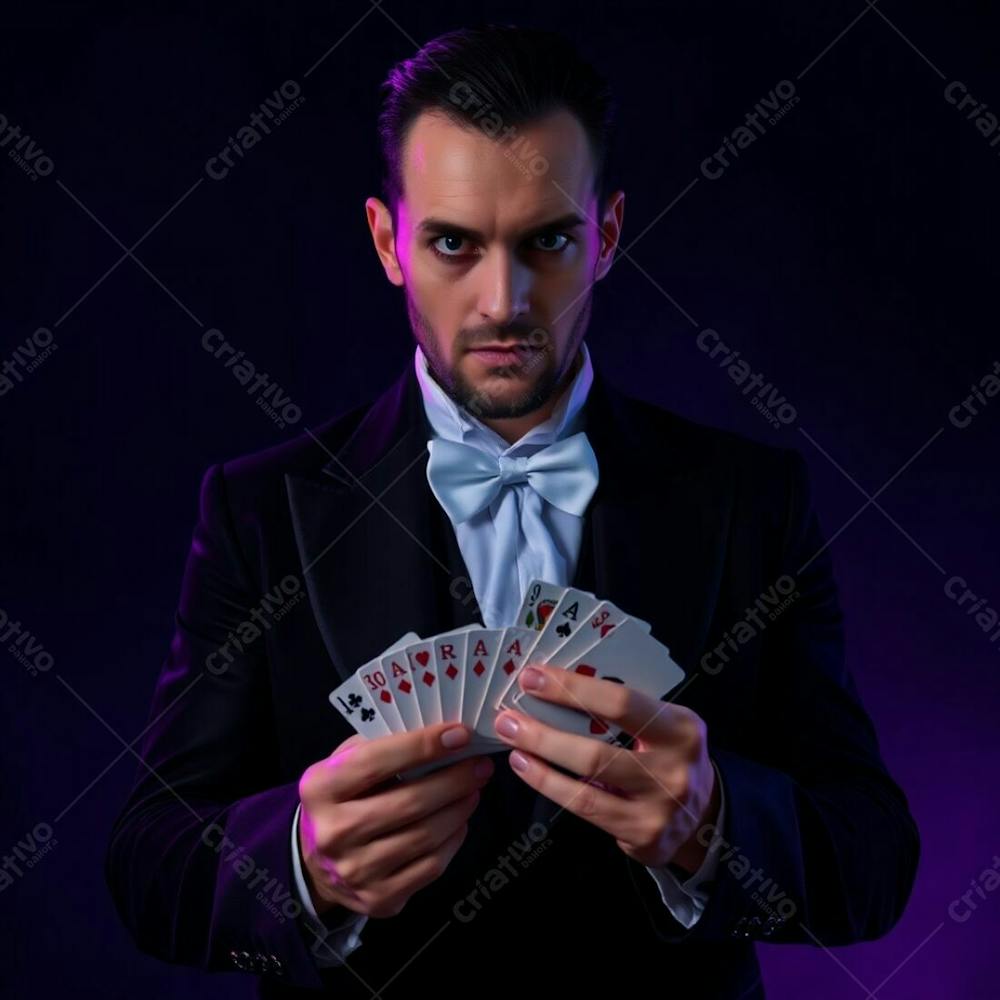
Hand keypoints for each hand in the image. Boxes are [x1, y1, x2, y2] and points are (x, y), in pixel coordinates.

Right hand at [298, 724, 493, 917]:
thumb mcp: (343, 764)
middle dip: (454, 780)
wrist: (315, 863)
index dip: (422, 746)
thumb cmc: (340, 799)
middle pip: (409, 803)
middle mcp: (333, 832)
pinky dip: (453, 839)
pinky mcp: (378, 899)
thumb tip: (441, 737)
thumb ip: (381, 747)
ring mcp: (356, 871)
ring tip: (473, 789)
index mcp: (321, 788)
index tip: (460, 734)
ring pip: (425, 836)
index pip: (375, 762)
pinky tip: (459, 821)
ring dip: (459, 808)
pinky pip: (430, 866)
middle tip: (480, 765)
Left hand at [493, 665, 718, 869]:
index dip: (571, 690)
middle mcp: (674, 769)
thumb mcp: (663, 723)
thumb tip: (553, 686)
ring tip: (513, 746)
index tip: (531, 677)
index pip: (620, 702)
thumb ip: (623, 709)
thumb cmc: (668, 754)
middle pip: (596, 751)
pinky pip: (587, 810)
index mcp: (681, 726)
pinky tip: (531, 772)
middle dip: (543, 734)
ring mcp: (660, 808)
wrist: (704, 815)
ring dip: (541, 764)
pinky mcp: (643, 836)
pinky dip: (553, 788)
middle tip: (508, 719)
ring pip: (586, 787)